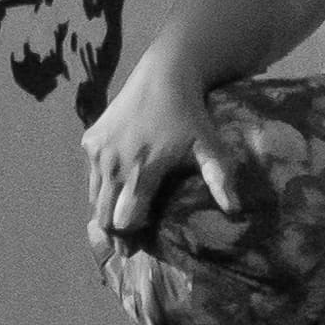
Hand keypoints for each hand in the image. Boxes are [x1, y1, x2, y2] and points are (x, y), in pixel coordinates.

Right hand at [78, 69, 255, 248]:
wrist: (163, 75)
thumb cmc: (190, 114)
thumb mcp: (209, 146)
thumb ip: (219, 178)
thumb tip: (235, 211)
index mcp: (143, 172)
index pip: (125, 221)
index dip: (132, 236)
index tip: (140, 245)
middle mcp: (114, 165)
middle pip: (103, 216)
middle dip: (114, 234)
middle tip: (124, 249)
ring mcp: (98, 152)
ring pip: (94, 198)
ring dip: (104, 212)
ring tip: (116, 225)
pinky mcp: (90, 141)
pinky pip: (90, 176)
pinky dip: (100, 187)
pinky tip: (115, 190)